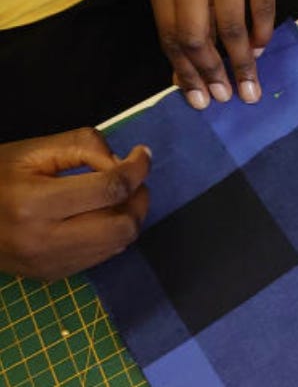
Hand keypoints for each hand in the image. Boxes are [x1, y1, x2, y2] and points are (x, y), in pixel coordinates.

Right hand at [0, 129, 150, 279]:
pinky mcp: (52, 275)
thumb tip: (121, 162)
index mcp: (35, 203)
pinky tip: (97, 216)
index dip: (137, 168)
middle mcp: (45, 240)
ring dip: (128, 217)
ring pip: (118, 244)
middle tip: (130, 179)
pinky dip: (111, 234)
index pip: (110, 188)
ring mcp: (49, 263)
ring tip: (114, 196)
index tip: (141, 155)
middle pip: (123, 225)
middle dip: (137, 198)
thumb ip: (82, 146)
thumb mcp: (33, 150)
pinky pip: (102, 256)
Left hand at [146, 0, 277, 109]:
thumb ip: (176, 11)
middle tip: (224, 97)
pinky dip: (262, 33)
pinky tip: (261, 48)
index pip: (169, 31)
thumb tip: (186, 71)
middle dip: (211, 72)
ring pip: (232, 24)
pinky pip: (262, 5)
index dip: (183, 70)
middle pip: (197, 32)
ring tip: (248, 87)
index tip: (197, 98)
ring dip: (241, 62)